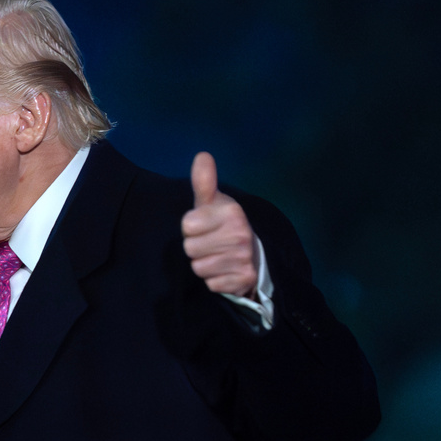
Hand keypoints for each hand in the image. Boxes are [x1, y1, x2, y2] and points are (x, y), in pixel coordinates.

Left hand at [181, 152, 258, 297]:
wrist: (253, 253)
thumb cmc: (223, 225)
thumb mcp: (212, 202)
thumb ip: (204, 181)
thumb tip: (202, 156)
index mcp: (232, 212)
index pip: (187, 226)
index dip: (191, 227)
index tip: (203, 225)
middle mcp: (241, 234)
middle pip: (190, 249)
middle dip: (196, 247)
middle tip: (210, 243)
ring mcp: (244, 258)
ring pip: (199, 267)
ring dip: (204, 264)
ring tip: (217, 256)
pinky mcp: (243, 280)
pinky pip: (211, 284)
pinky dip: (214, 279)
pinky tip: (224, 270)